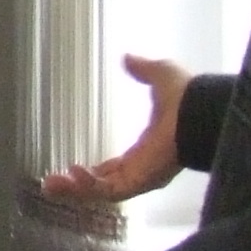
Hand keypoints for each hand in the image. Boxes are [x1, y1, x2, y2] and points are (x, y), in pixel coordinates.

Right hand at [37, 55, 197, 204]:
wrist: (201, 110)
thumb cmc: (185, 96)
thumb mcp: (159, 76)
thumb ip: (143, 71)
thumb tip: (128, 58)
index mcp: (146, 151)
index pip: (114, 169)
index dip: (92, 171)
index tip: (70, 167)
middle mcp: (142, 169)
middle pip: (102, 185)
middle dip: (75, 186)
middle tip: (49, 183)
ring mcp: (141, 177)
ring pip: (101, 192)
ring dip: (75, 190)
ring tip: (50, 185)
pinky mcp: (139, 181)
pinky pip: (109, 191)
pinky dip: (88, 187)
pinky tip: (70, 176)